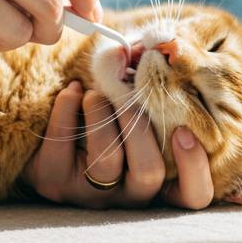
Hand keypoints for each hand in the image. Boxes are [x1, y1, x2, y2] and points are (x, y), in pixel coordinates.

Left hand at [20, 81, 213, 209]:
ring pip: (107, 161)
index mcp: (158, 179)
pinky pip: (63, 146)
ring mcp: (90, 194)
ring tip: (94, 94)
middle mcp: (128, 194)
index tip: (184, 131)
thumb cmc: (102, 116)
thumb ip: (147, 84)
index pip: (194, 195)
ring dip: (102, 115)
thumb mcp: (130, 104)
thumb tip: (149, 47)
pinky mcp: (55, 182)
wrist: (46, 135)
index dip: (195, 167)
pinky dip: (68, 107)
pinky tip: (72, 91)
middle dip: (139, 125)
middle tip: (125, 94)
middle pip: (149, 172)